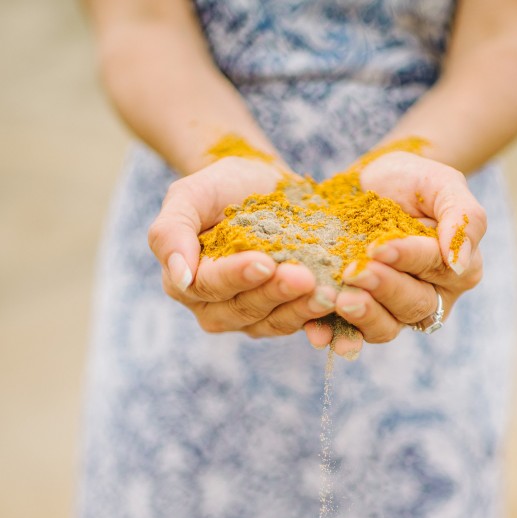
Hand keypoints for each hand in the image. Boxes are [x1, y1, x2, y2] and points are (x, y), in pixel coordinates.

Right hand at [148, 157, 331, 336]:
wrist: (262, 186)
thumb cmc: (222, 187)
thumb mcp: (189, 196)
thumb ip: (170, 232)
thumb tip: (179, 277)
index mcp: (188, 283)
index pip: (209, 286)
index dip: (237, 276)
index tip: (264, 262)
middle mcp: (216, 309)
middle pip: (244, 309)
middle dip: (275, 293)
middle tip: (304, 277)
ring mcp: (252, 318)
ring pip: (274, 321)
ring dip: (301, 309)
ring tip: (327, 293)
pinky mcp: (284, 318)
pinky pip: (301, 324)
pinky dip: (320, 319)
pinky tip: (338, 305)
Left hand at [304, 150, 485, 351]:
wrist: (368, 185)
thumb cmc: (412, 182)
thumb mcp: (443, 185)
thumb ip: (464, 218)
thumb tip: (459, 264)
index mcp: (456, 270)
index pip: (435, 268)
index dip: (407, 259)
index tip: (378, 246)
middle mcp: (429, 298)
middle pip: (412, 305)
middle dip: (382, 288)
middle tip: (354, 272)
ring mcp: (393, 312)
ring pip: (386, 327)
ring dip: (362, 316)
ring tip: (339, 299)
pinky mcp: (360, 317)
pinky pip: (350, 334)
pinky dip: (334, 334)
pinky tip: (317, 330)